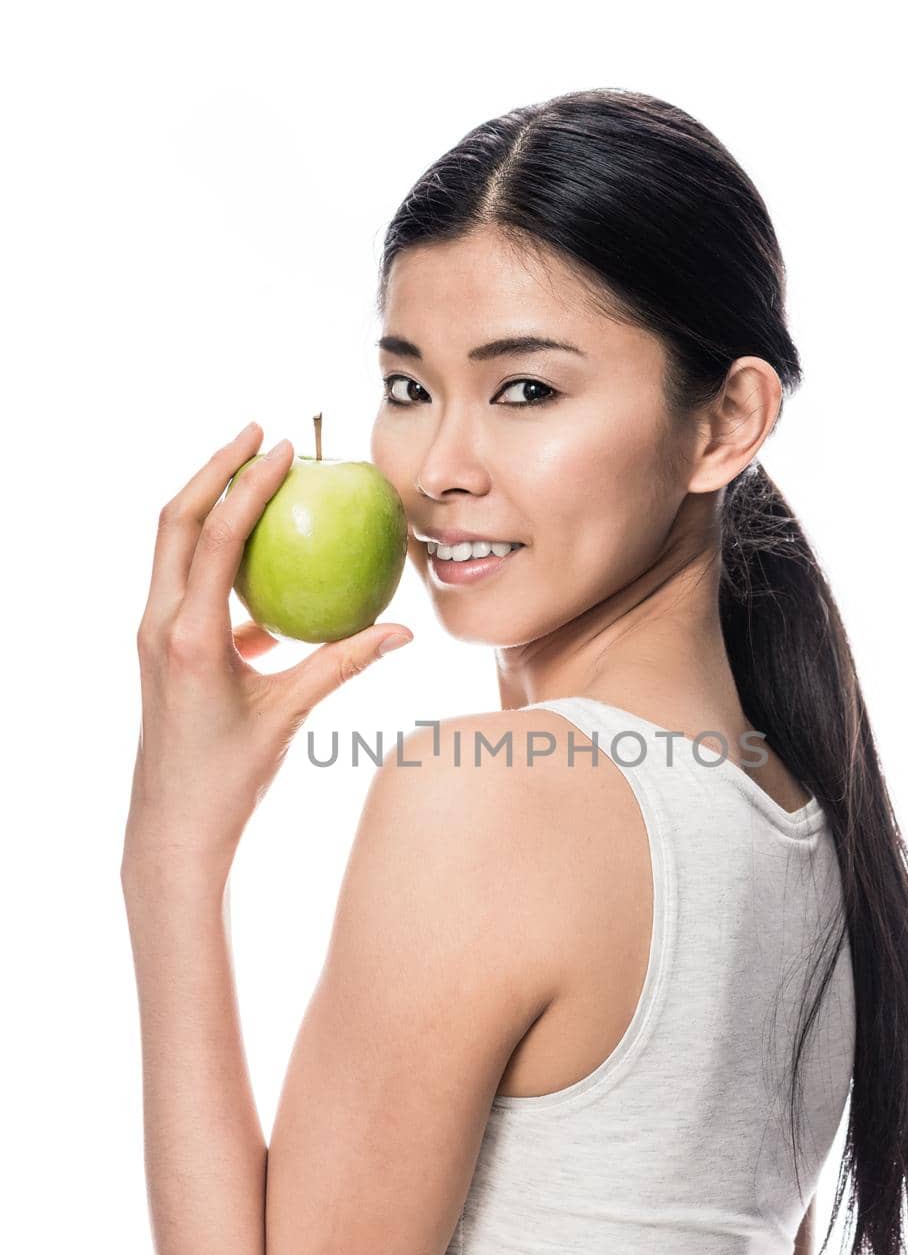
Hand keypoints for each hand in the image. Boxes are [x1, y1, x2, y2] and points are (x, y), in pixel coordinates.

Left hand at [122, 422, 412, 875]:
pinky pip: (188, 582)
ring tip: (255, 474)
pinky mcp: (162, 644)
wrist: (173, 822)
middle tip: (259, 432)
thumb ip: (345, 664)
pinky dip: (219, 555)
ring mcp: (154, 632)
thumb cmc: (232, 777)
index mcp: (190, 636)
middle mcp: (160, 623)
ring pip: (174, 545)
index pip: (217, 537)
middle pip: (176, 520)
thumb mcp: (291, 715)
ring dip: (209, 503)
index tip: (283, 449)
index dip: (250, 486)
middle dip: (214, 468)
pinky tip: (263, 557)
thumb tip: (406, 632)